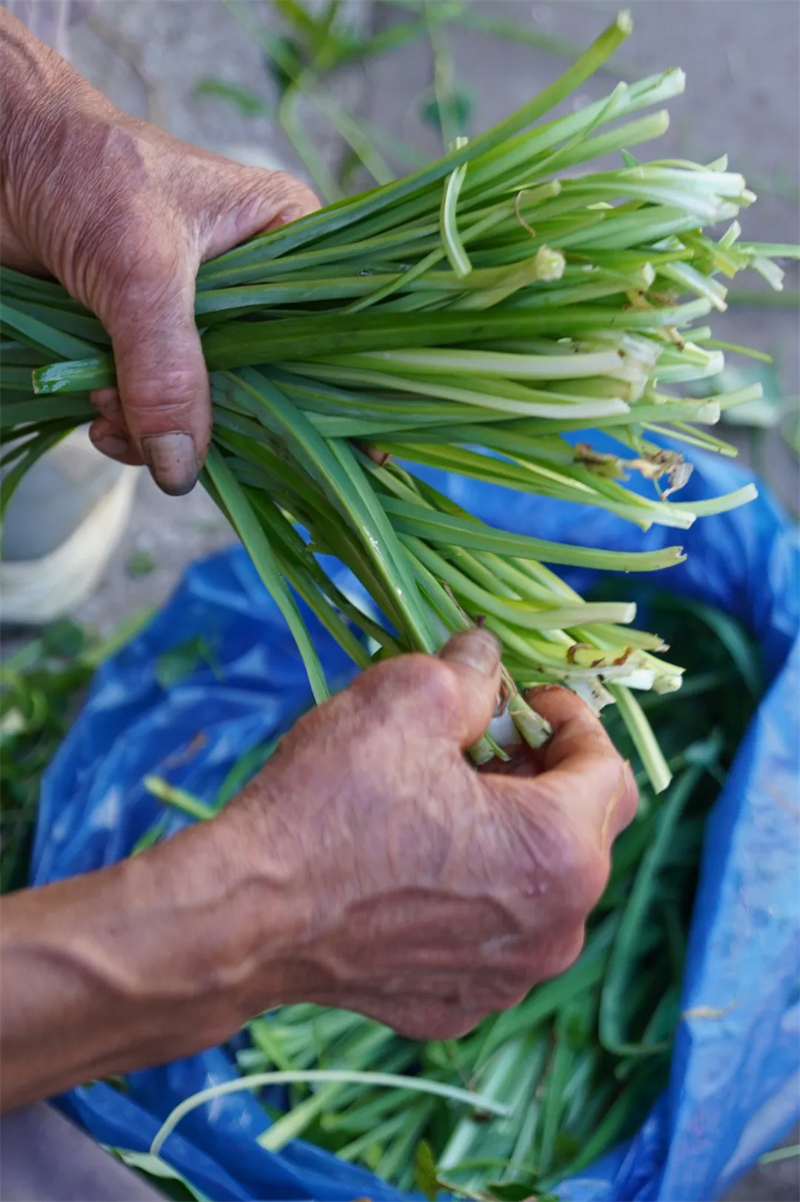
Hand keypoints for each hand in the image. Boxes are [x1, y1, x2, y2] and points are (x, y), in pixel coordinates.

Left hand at [0, 9, 316, 493]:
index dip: (350, 397)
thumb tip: (182, 470)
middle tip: (182, 442)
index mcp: (288, 243)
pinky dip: (129, 427)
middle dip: (222, 424)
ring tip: (109, 404)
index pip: (338, 332)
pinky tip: (98, 413)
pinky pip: (160, 412)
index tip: (371, 459)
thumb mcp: (140, 269)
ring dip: (158, 428)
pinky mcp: (148, 344)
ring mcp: (201, 321)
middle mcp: (256, 289)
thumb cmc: (85, 171)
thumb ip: (168, 369)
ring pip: (210, 410)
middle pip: (272, 388)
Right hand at [0, 630, 635, 1109]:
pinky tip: (409, 868)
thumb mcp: (408, 697)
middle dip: (540, 774)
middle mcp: (555, 933)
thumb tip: (488, 655)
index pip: (609, 768)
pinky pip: (488, 938)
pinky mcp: (453, 1006)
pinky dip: (469, 896)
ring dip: (507, 834)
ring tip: (439, 799)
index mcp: (561, 852)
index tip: (521, 697)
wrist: (243, 916)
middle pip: (581, 831)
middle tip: (479, 739)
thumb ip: (473, 670)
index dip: (570, 718)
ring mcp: (504, 981)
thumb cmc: (331, 802)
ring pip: (537, 887)